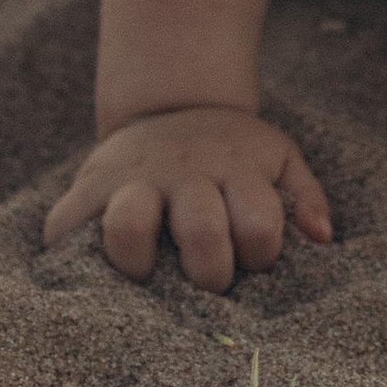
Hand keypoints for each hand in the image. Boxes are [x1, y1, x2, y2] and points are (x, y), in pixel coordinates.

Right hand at [42, 105, 333, 290]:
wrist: (171, 102)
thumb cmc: (232, 151)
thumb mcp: (277, 157)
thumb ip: (303, 196)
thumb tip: (320, 238)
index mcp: (236, 169)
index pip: (259, 223)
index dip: (259, 254)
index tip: (251, 262)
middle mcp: (185, 174)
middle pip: (202, 231)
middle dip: (209, 272)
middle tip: (206, 284)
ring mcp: (132, 180)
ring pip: (129, 224)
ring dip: (140, 262)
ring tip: (147, 277)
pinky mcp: (88, 187)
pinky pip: (66, 227)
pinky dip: (71, 254)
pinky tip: (86, 271)